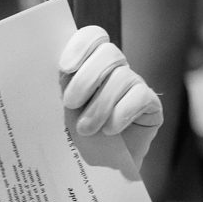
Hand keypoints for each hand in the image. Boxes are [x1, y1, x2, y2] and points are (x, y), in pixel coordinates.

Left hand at [59, 25, 162, 168]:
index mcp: (91, 63)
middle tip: (69, 103)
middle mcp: (116, 69)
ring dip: (100, 104)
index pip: (93, 36)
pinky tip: (110, 129)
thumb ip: (61, 86)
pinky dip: (122, 113)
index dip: (81, 46)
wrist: (99, 165)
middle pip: (109, 53)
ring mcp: (135, 85)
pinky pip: (140, 97)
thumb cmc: (76, 133)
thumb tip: (51, 71)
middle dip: (87, 79)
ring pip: (123, 77)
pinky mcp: (151, 104)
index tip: (65, 68)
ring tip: (86, 128)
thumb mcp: (63, 108)